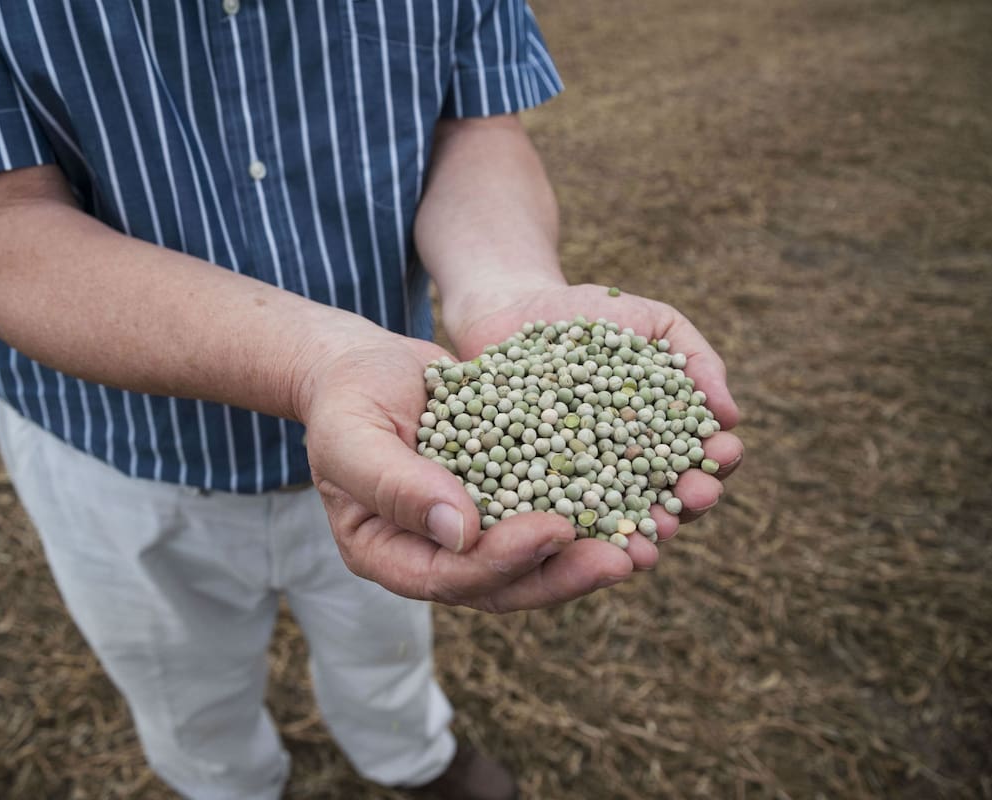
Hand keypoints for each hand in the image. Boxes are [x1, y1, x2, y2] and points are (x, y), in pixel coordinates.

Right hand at [302, 330, 636, 612]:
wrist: (364, 367)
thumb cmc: (346, 399)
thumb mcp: (353, 435)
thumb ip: (395, 484)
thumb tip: (461, 533)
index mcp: (386, 553)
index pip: (447, 579)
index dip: (503, 562)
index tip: (553, 531)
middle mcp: (432, 556)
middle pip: (503, 585)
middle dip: (564, 574)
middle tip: (623, 558)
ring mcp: (470, 533)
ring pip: (534, 561)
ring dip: (589, 553)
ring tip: (645, 541)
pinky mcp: (502, 500)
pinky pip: (547, 513)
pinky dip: (590, 509)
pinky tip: (636, 497)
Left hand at [443, 282, 743, 550]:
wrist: (513, 308)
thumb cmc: (591, 316)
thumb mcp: (652, 322)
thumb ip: (696, 359)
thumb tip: (732, 415)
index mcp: (659, 439)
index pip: (698, 458)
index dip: (716, 461)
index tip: (724, 454)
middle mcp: (622, 471)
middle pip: (663, 498)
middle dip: (686, 503)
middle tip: (696, 497)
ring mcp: (576, 483)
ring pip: (612, 518)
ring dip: (635, 534)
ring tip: (651, 539)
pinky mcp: (529, 487)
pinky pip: (550, 513)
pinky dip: (566, 527)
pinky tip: (578, 535)